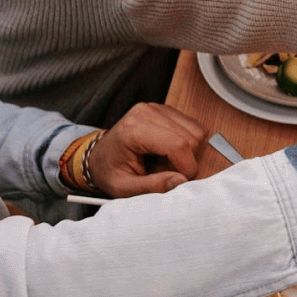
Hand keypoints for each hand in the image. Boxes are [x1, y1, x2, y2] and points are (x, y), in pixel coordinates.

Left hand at [89, 103, 208, 196]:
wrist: (99, 156)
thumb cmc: (110, 172)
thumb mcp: (124, 188)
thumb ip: (153, 186)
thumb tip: (182, 181)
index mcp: (133, 130)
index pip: (178, 144)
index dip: (187, 167)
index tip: (179, 180)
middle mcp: (146, 112)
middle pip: (191, 138)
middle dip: (185, 161)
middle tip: (164, 171)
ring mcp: (157, 108)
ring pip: (197, 132)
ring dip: (188, 152)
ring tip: (164, 160)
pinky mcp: (166, 110)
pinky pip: (194, 127)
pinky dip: (189, 143)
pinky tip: (168, 151)